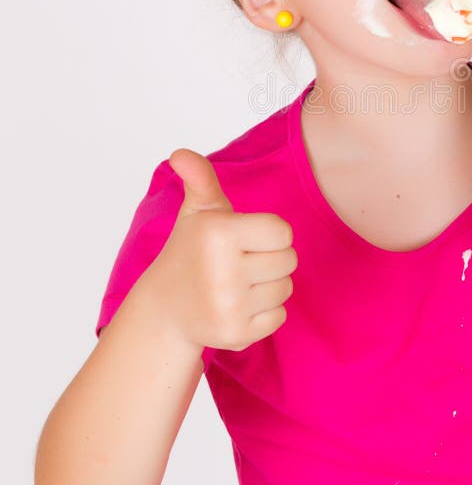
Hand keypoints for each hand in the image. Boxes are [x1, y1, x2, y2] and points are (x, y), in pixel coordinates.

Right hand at [140, 148, 297, 352]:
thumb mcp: (197, 211)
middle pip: (289, 260)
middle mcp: (222, 271)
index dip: (268, 234)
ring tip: (237, 284)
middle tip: (239, 263)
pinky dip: (265, 314)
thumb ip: (200, 178)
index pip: (283, 231)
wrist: (165, 309)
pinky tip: (238, 307)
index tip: (244, 239)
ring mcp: (229, 306)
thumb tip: (180, 154)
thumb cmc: (191, 251)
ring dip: (269, 286)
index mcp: (219, 233)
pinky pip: (279, 317)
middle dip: (270, 259)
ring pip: (286, 289)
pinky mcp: (235, 335)